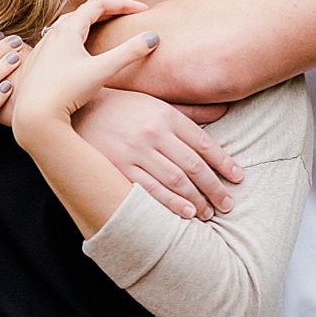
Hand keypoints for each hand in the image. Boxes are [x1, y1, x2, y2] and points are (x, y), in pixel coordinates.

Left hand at [11, 0, 161, 142]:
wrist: (33, 117)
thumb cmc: (66, 92)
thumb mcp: (102, 71)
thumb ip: (129, 52)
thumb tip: (153, 37)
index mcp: (67, 30)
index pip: (98, 4)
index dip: (122, 3)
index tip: (142, 9)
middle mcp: (52, 35)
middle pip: (82, 12)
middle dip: (107, 10)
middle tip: (126, 16)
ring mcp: (42, 50)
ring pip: (66, 27)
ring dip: (88, 23)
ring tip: (103, 30)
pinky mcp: (36, 65)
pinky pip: (56, 42)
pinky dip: (73, 39)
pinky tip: (77, 53)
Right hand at [74, 89, 240, 220]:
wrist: (77, 109)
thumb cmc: (123, 106)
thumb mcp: (157, 102)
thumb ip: (190, 111)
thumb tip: (225, 108)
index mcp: (166, 116)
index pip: (203, 143)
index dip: (224, 163)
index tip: (238, 178)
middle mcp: (153, 133)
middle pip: (193, 166)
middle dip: (214, 187)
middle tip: (228, 204)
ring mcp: (135, 152)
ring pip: (175, 181)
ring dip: (196, 200)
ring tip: (209, 213)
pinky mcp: (118, 168)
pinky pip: (149, 190)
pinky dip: (170, 204)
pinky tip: (185, 214)